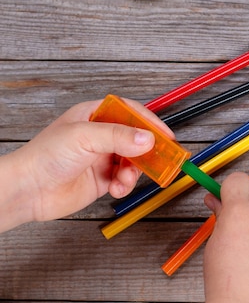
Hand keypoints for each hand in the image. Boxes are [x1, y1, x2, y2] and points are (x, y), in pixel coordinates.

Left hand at [0, 98, 173, 231]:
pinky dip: (125, 185)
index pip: (131, 112)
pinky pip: (125, 179)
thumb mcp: (84, 137)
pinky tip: (116, 189)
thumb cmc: (45, 156)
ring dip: (134, 172)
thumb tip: (148, 139)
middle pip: (136, 138)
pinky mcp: (102, 179)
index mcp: (95, 115)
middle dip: (147, 150)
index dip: (150, 122)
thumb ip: (119, 136)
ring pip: (134, 161)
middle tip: (161, 159)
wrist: (28, 190)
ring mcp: (102, 157)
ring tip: (125, 179)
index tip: (166, 135)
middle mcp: (100, 135)